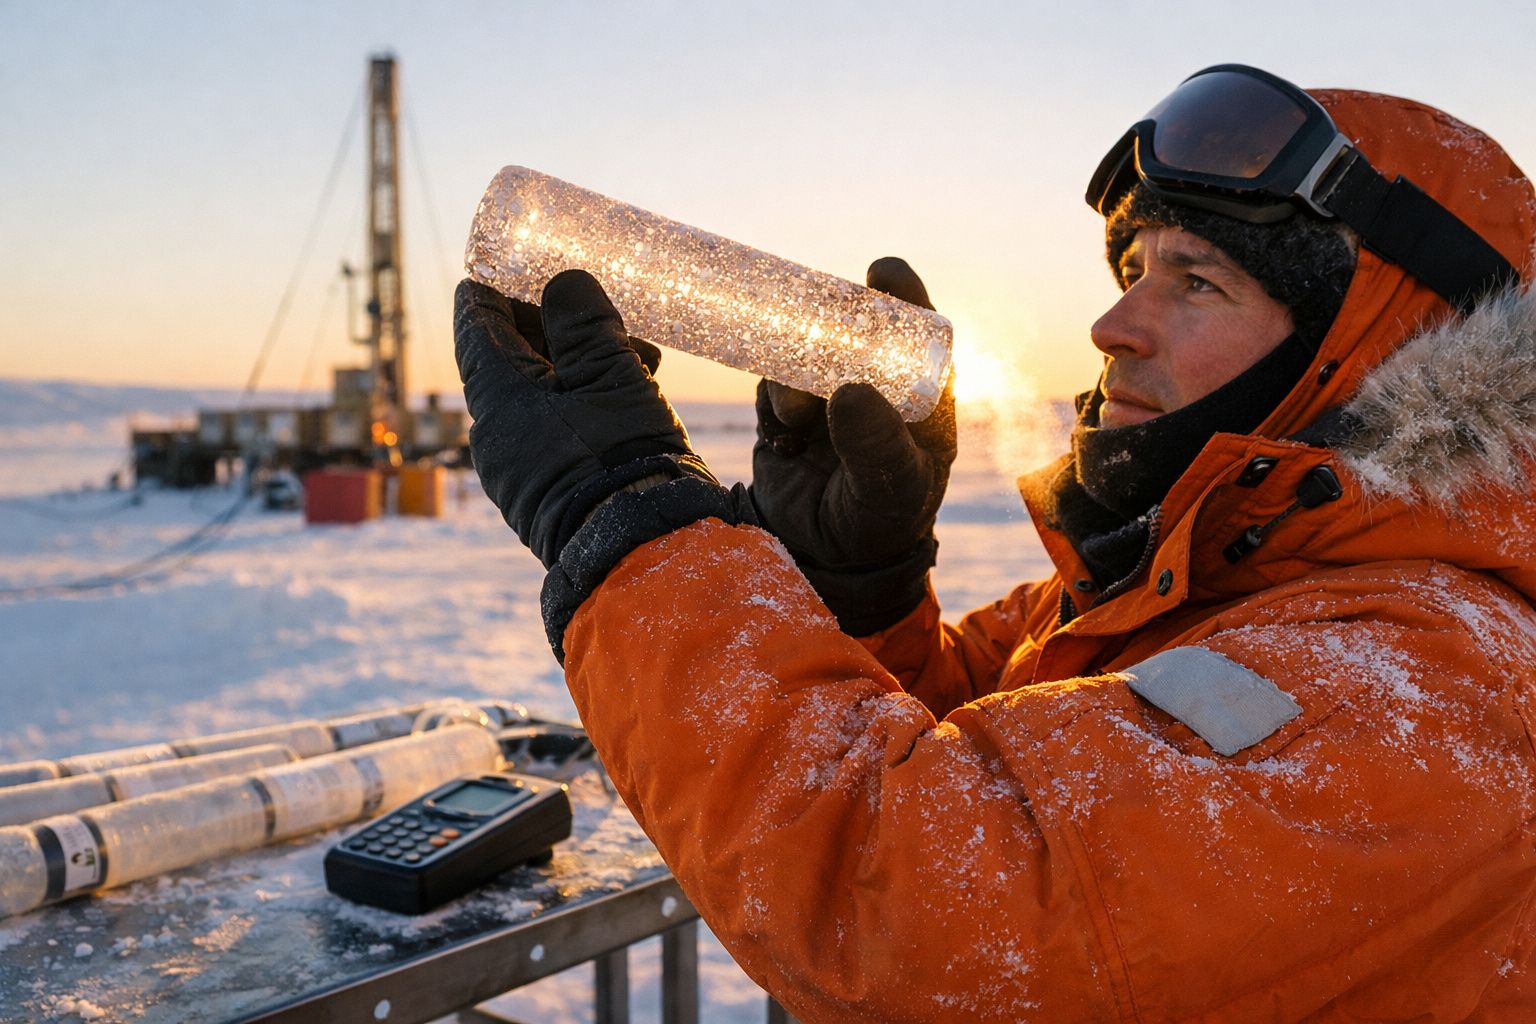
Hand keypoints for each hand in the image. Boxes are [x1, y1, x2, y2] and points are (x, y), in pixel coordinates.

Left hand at [456, 270, 713, 567]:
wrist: (637, 550)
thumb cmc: (621, 456)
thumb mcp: (611, 371)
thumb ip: (584, 320)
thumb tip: (563, 283)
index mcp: (496, 391)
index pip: (475, 318)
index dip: (497, 284)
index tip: (522, 262)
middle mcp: (491, 429)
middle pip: (511, 356)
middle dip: (558, 328)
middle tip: (606, 315)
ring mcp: (513, 465)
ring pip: (538, 393)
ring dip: (580, 368)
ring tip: (640, 360)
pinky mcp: (539, 491)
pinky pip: (549, 429)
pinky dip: (581, 405)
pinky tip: (626, 402)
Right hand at [750, 258, 956, 631]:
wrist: (821, 561)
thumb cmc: (878, 525)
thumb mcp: (888, 492)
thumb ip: (876, 446)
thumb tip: (850, 389)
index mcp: (921, 394)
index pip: (919, 330)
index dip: (903, 295)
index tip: (882, 273)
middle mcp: (877, 384)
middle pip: (854, 325)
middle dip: (833, 317)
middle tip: (815, 319)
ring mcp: (829, 393)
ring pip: (806, 351)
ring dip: (795, 374)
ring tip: (797, 418)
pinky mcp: (787, 408)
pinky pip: (772, 379)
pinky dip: (773, 399)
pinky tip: (783, 436)